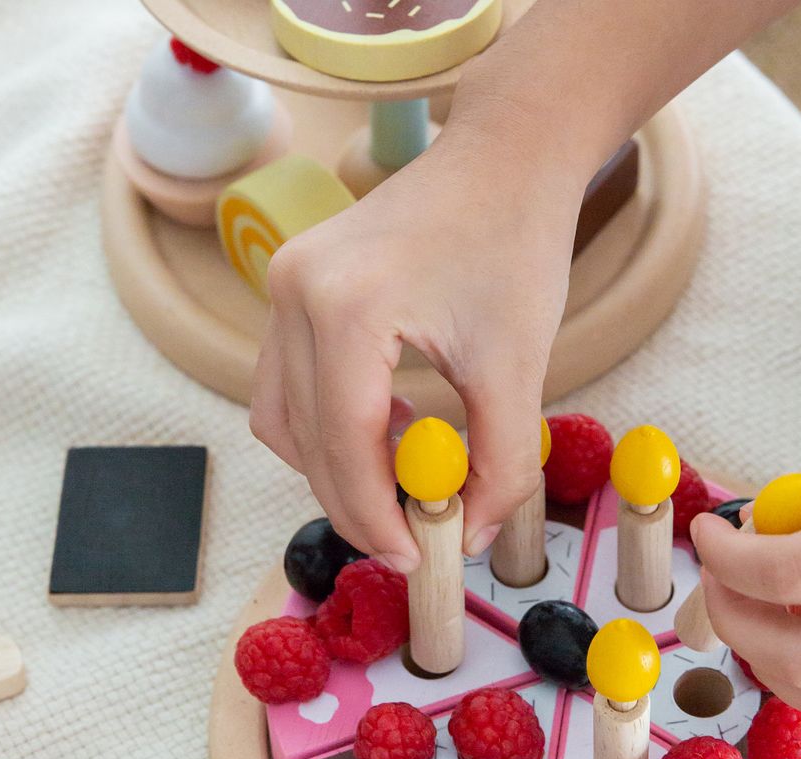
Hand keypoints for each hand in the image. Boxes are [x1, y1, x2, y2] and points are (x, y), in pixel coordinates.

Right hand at [249, 116, 584, 570]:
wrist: (503, 159)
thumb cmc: (516, 245)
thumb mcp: (519, 368)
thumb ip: (502, 463)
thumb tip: (474, 536)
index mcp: (347, 306)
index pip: (344, 445)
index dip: (375, 516)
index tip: (414, 557)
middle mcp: (295, 291)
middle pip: (303, 439)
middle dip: (354, 502)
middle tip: (409, 539)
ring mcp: (284, 283)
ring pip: (281, 417)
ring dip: (335, 467)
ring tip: (403, 483)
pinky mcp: (294, 285)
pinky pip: (289, 383)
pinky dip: (330, 425)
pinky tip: (391, 427)